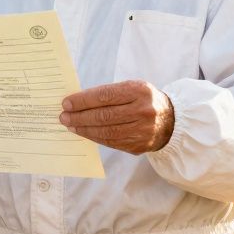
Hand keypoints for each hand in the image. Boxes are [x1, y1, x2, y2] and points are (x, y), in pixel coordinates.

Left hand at [59, 80, 174, 154]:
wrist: (170, 121)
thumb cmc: (143, 100)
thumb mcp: (131, 88)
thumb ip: (108, 93)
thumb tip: (77, 102)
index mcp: (139, 91)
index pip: (105, 96)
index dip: (83, 100)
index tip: (66, 103)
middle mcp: (143, 111)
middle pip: (104, 115)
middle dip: (79, 116)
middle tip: (64, 116)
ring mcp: (142, 131)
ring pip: (106, 131)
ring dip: (84, 129)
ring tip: (70, 125)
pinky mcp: (138, 146)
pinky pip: (111, 142)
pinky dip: (94, 137)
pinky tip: (84, 132)